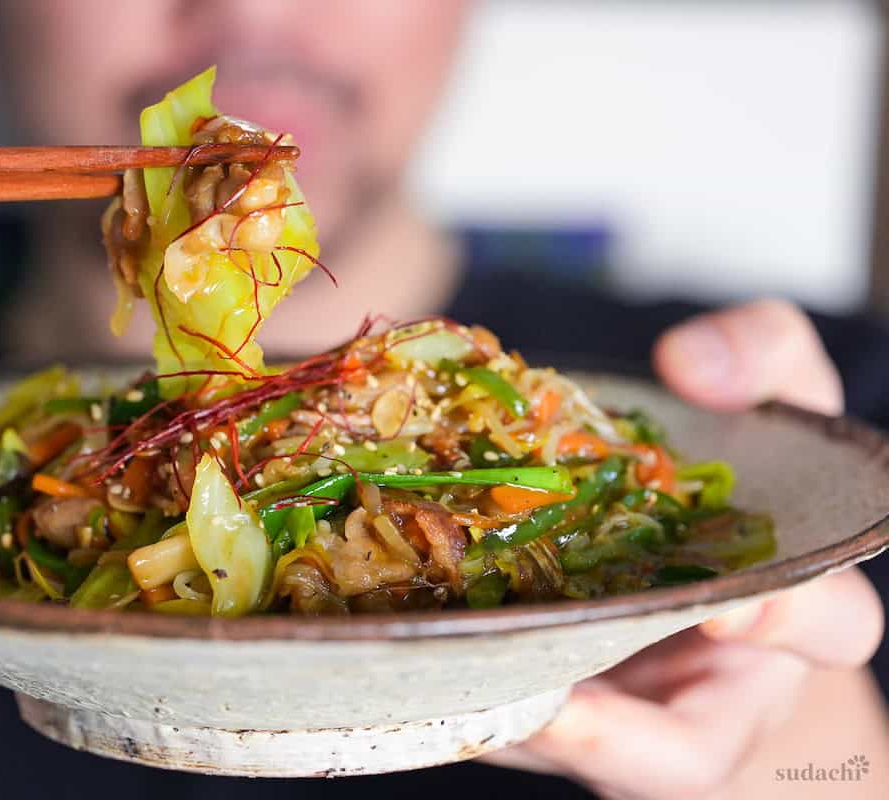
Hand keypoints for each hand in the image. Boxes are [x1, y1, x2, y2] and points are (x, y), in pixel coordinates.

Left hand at [484, 300, 886, 798]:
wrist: (666, 539)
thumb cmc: (730, 473)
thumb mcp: (763, 394)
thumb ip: (756, 356)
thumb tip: (691, 363)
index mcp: (785, 604)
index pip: (825, 628)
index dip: (790, 622)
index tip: (728, 606)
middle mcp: (714, 684)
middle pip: (698, 744)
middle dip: (640, 736)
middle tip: (566, 707)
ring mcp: (634, 712)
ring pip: (596, 762)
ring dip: (533, 741)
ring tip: (469, 704)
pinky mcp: (566, 715)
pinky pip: (526, 732)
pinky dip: (484, 713)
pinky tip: (426, 677)